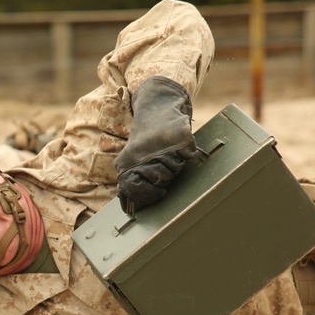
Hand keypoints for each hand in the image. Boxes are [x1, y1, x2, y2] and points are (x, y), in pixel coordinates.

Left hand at [115, 76, 201, 213]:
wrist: (156, 108)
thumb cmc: (145, 141)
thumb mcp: (129, 160)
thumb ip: (129, 183)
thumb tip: (128, 207)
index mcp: (127, 164)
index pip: (136, 190)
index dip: (149, 195)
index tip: (158, 192)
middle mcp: (143, 155)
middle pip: (161, 180)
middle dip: (164, 176)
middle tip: (161, 161)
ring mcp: (162, 146)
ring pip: (176, 169)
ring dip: (175, 163)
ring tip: (167, 150)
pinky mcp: (181, 137)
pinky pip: (188, 156)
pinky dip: (186, 151)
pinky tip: (177, 144)